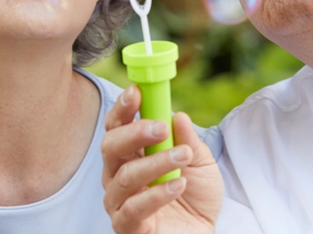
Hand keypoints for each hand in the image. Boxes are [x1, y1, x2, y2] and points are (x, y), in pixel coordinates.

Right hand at [102, 85, 223, 233]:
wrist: (202, 233)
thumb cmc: (195, 196)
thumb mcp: (200, 162)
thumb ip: (188, 139)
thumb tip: (177, 115)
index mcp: (131, 153)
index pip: (117, 126)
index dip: (123, 108)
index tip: (136, 92)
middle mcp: (118, 175)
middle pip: (110, 147)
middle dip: (134, 132)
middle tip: (161, 128)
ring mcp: (119, 202)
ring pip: (124, 176)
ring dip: (155, 162)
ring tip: (183, 157)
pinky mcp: (126, 226)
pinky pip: (133, 208)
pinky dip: (157, 194)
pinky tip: (178, 184)